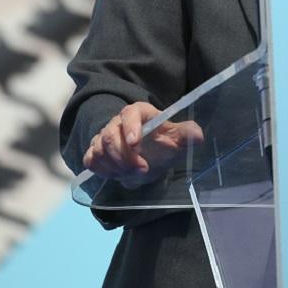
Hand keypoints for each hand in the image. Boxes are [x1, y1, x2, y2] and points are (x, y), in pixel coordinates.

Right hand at [83, 102, 205, 187]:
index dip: (130, 127)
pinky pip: (90, 159)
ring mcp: (104, 136)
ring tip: (131, 175)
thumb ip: (187, 134)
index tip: (135, 144)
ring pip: (99, 149)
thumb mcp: (177, 139)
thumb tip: (198, 136)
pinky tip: (115, 175)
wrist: (150, 157)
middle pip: (111, 136)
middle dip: (125, 157)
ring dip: (114, 166)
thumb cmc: (164, 143)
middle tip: (142, 170)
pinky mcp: (95, 151)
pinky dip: (101, 169)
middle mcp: (118, 121)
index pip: (130, 113)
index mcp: (139, 113)